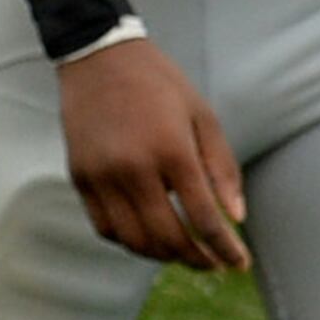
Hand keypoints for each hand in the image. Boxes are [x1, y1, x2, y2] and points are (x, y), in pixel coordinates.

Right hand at [56, 39, 251, 270]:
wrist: (98, 55)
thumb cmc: (159, 84)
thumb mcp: (203, 116)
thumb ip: (222, 168)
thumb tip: (235, 218)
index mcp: (171, 150)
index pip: (203, 218)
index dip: (226, 249)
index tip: (240, 263)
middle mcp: (134, 167)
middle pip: (168, 238)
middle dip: (197, 259)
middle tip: (213, 263)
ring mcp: (102, 174)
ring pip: (134, 240)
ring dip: (163, 255)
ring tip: (181, 252)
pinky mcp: (80, 176)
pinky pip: (105, 227)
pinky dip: (128, 241)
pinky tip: (146, 235)